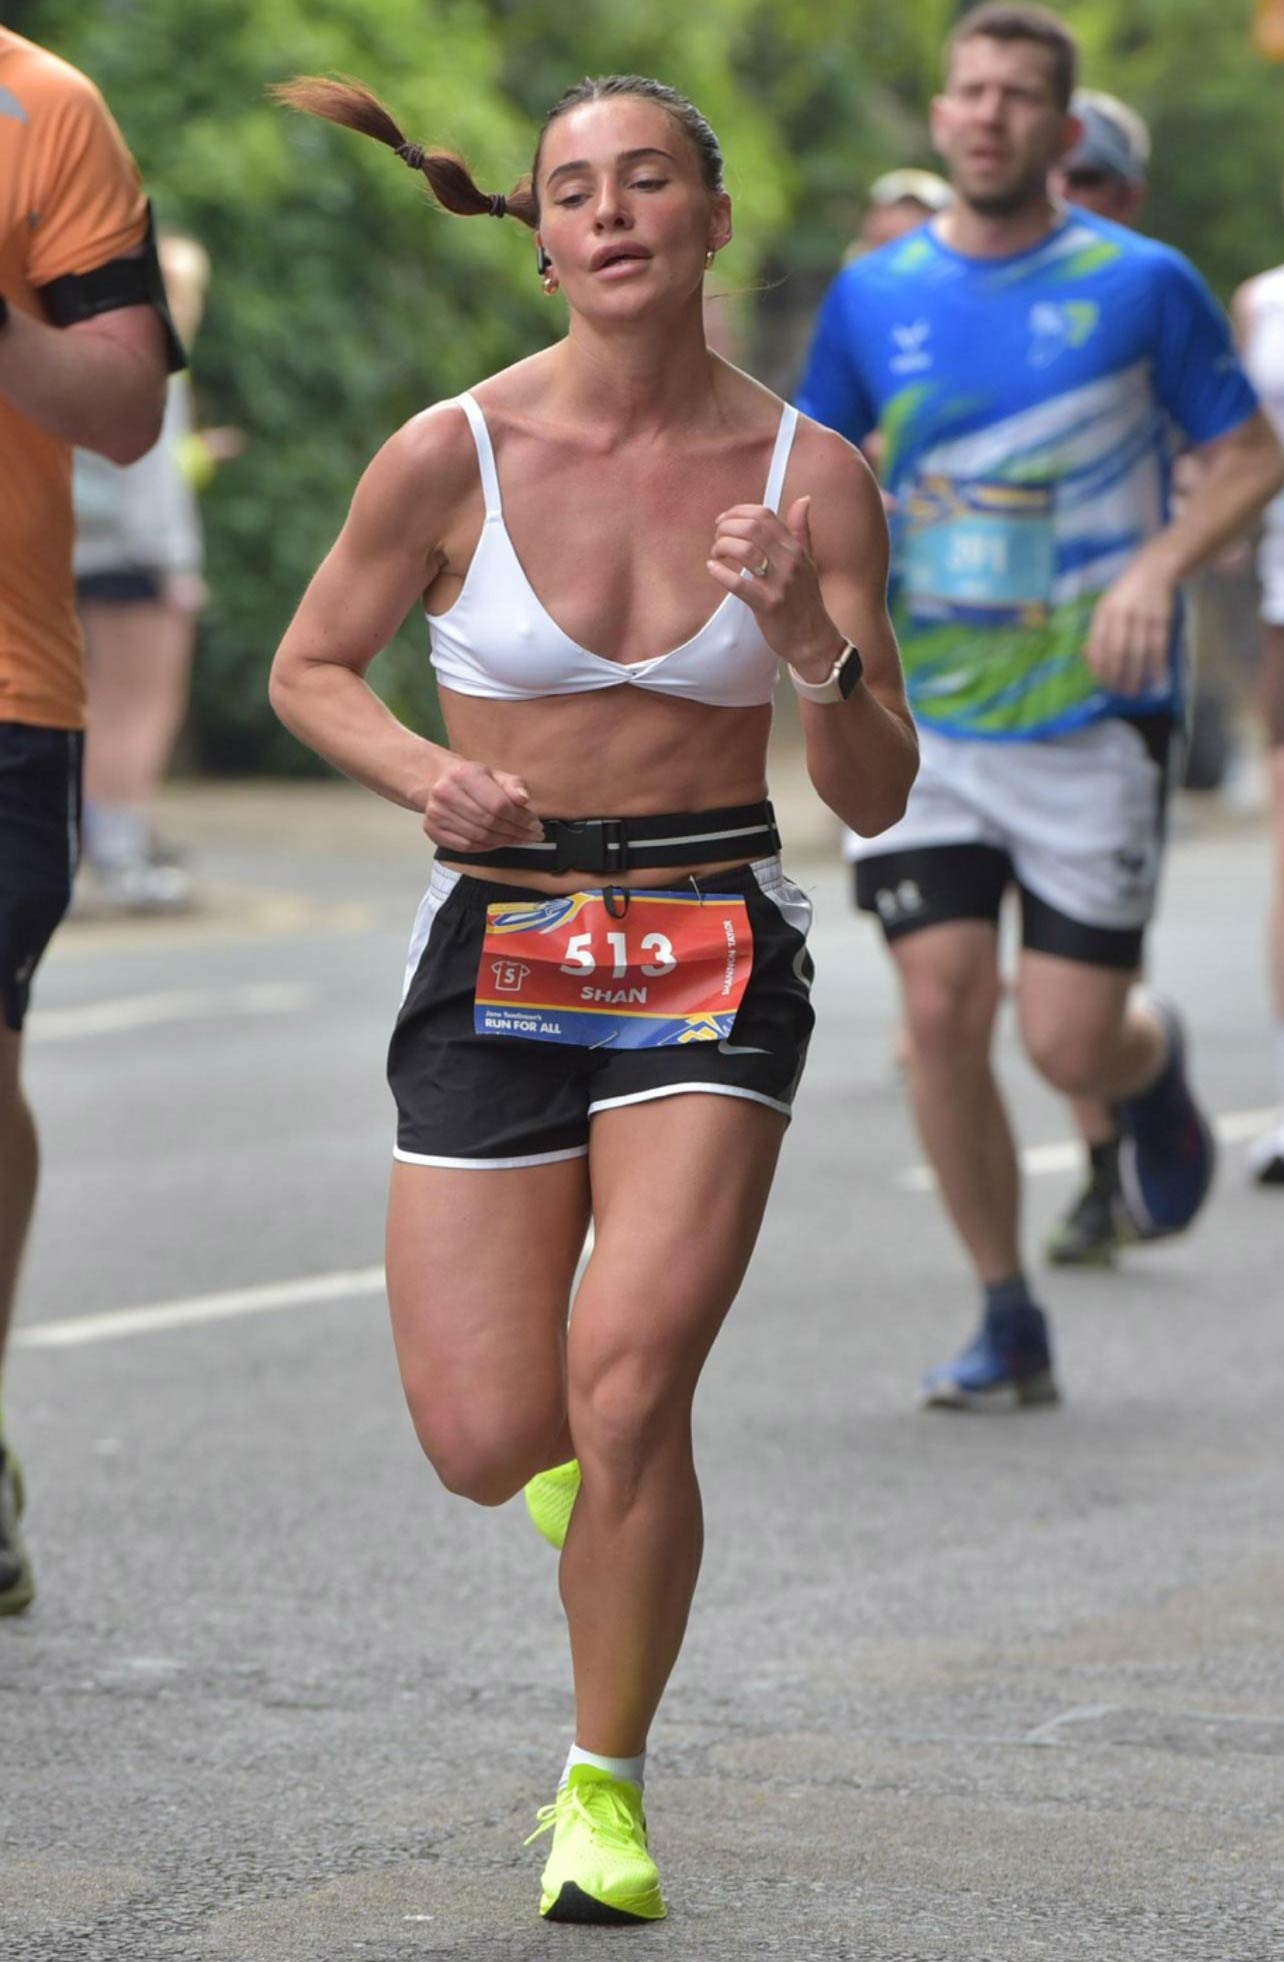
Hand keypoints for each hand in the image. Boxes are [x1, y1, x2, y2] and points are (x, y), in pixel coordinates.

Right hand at [422, 759, 542, 852]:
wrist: (438, 781)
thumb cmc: (474, 779)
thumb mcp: (496, 775)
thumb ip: (513, 784)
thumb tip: (524, 799)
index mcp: (464, 774)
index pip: (498, 804)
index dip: (520, 818)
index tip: (536, 825)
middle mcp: (445, 793)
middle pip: (489, 822)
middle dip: (515, 832)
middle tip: (532, 836)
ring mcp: (436, 813)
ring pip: (479, 837)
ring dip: (504, 842)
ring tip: (520, 840)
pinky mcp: (432, 830)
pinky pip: (466, 847)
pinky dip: (487, 848)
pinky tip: (499, 843)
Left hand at [706, 496, 840, 678]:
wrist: (813, 639)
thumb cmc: (806, 600)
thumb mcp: (808, 561)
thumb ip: (801, 530)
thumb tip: (804, 500)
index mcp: (796, 548)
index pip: (764, 515)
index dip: (738, 511)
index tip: (724, 520)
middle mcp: (790, 561)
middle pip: (751, 528)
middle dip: (726, 527)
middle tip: (717, 538)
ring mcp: (779, 583)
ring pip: (744, 550)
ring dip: (722, 547)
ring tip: (716, 554)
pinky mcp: (768, 605)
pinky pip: (738, 583)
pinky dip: (720, 573)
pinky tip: (713, 569)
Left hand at [1085, 557, 1175, 695]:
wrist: (1153, 570)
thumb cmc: (1124, 595)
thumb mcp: (1105, 607)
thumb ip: (1097, 631)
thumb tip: (1088, 659)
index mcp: (1104, 611)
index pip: (1098, 644)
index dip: (1100, 667)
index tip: (1103, 684)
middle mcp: (1122, 613)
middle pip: (1118, 651)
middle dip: (1118, 675)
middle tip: (1120, 693)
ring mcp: (1144, 615)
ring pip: (1139, 651)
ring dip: (1137, 674)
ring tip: (1135, 690)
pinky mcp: (1162, 617)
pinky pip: (1159, 645)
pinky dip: (1157, 663)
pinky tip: (1155, 676)